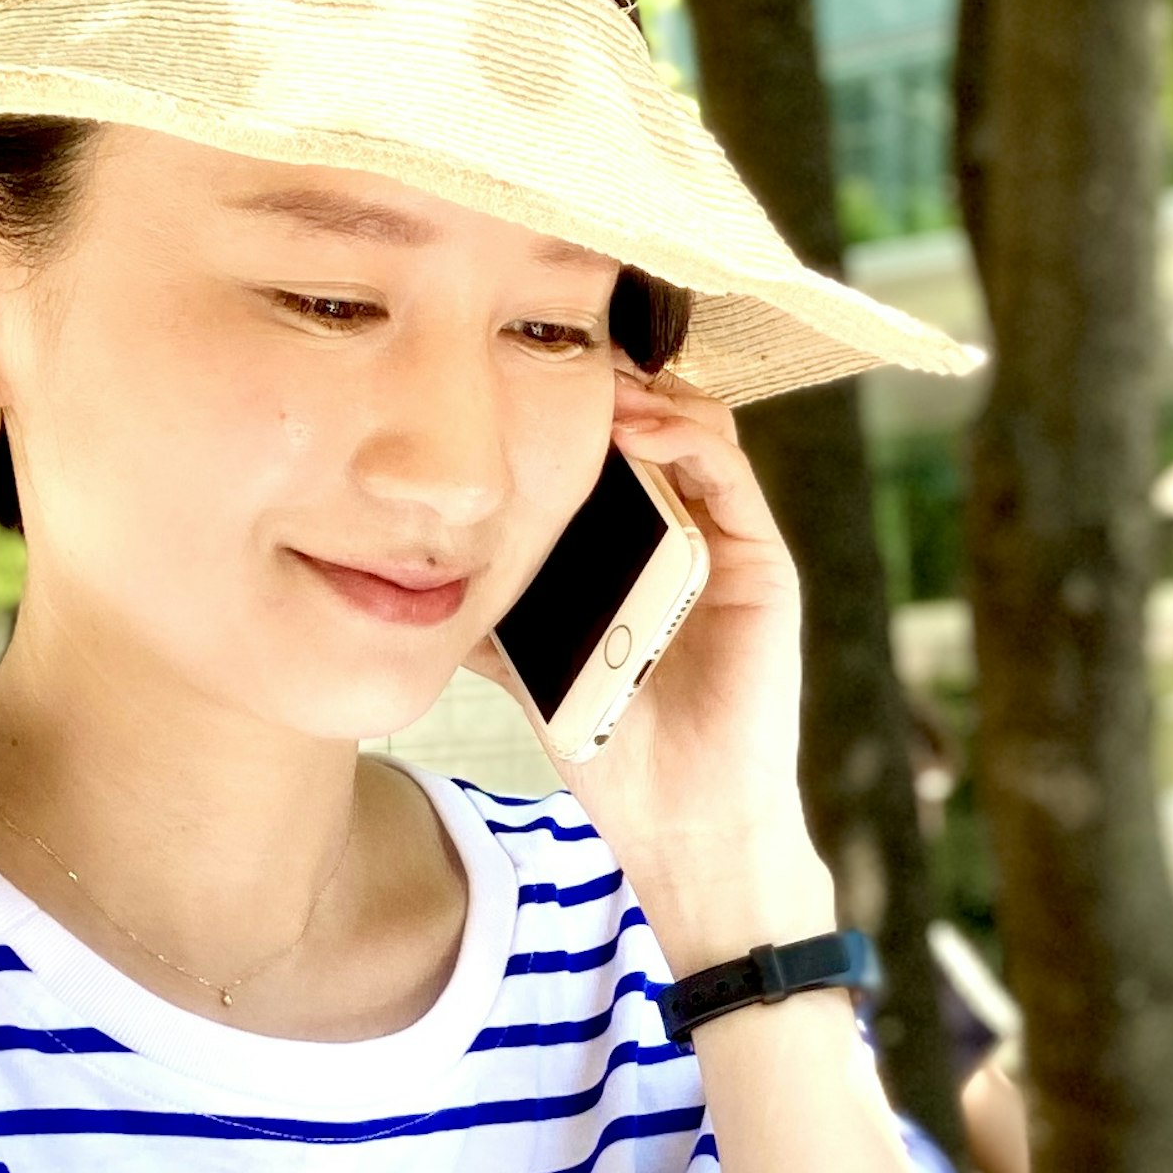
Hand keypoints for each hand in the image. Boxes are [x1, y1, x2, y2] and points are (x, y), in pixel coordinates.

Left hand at [479, 362, 832, 969]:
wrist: (682, 822)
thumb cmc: (615, 748)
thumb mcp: (531, 664)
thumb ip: (492, 615)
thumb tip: (408, 584)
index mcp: (641, 549)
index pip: (614, 449)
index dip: (572, 404)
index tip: (510, 372)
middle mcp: (691, 533)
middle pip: (655, 423)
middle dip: (603, 379)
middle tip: (540, 349)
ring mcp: (731, 544)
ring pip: (697, 430)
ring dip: (643, 395)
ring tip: (585, 378)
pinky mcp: (763, 565)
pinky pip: (730, 474)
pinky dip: (685, 436)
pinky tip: (633, 426)